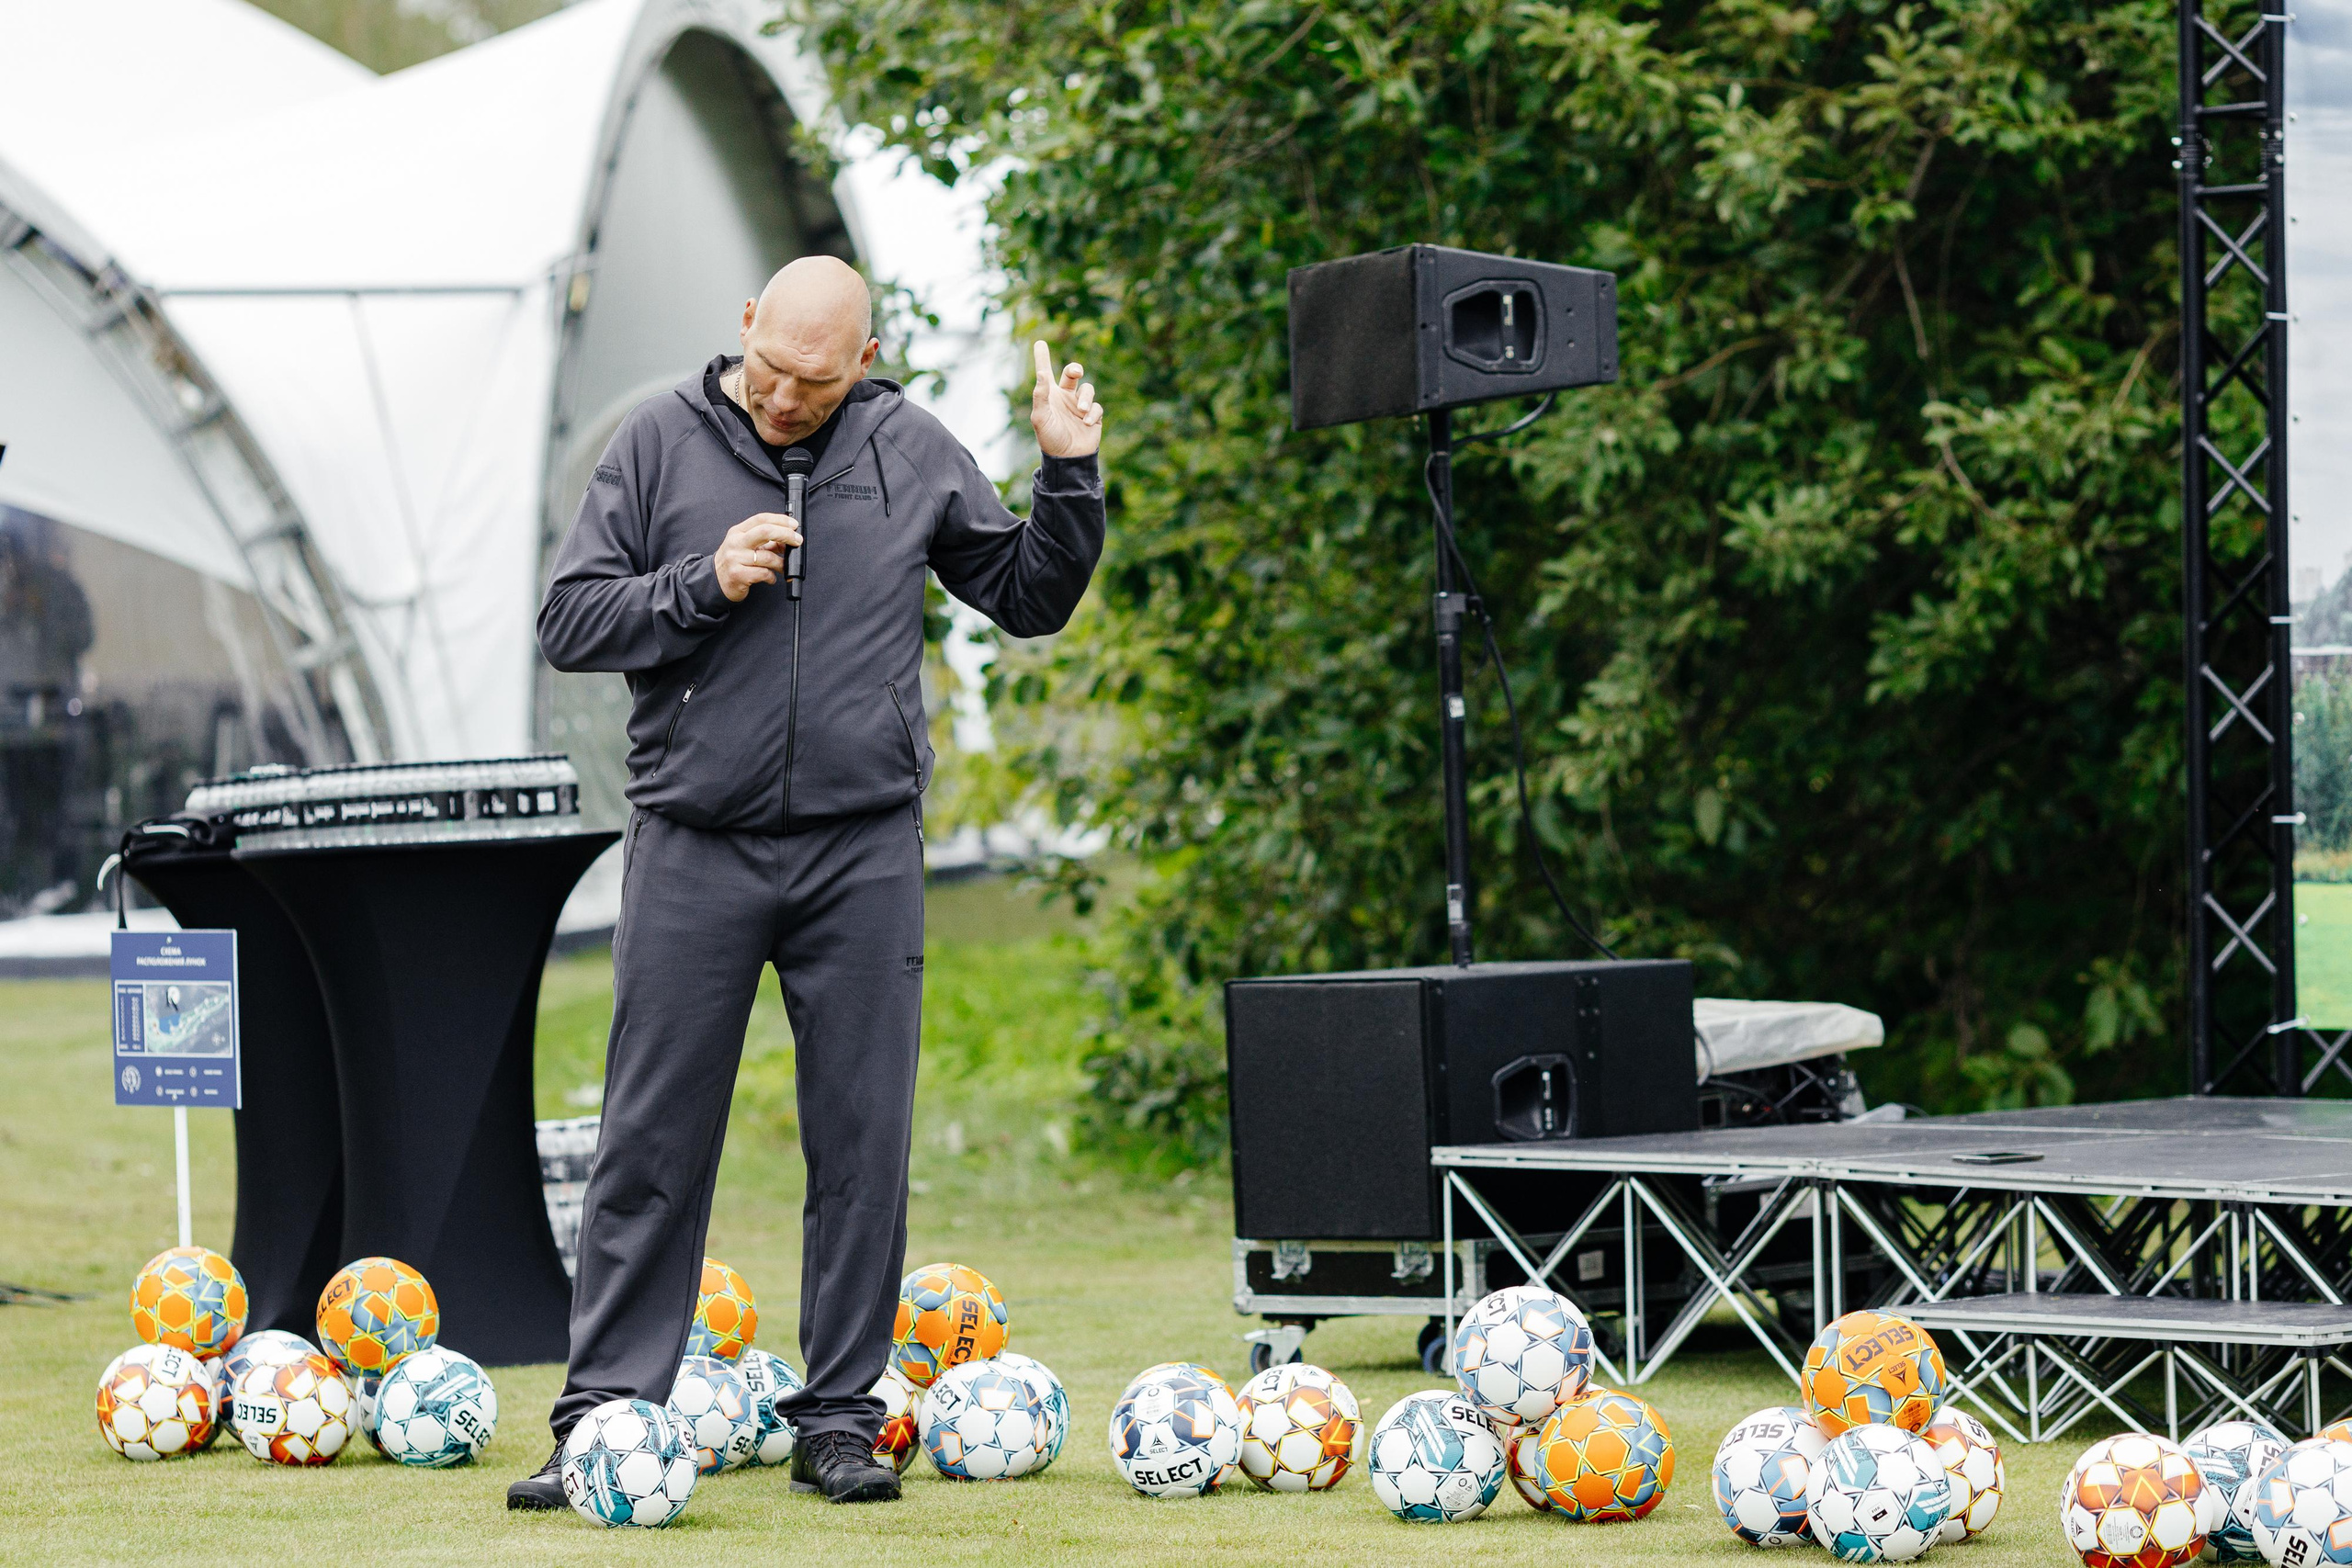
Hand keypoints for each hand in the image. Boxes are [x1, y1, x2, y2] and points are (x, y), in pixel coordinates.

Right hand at [713, 513, 802, 602]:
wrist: (716, 581)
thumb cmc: (734, 561)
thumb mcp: (746, 546)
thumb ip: (765, 541)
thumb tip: (788, 539)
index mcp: (738, 531)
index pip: (761, 519)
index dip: (781, 520)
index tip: (794, 525)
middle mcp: (736, 542)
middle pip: (765, 531)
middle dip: (786, 534)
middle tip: (797, 540)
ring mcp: (735, 558)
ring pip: (767, 557)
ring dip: (781, 563)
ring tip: (782, 566)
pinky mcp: (738, 575)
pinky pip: (763, 573)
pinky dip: (771, 577)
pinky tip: (770, 578)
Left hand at [1030, 339, 1104, 458]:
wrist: (1068, 459)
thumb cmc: (1050, 439)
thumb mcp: (1040, 417)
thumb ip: (1040, 395)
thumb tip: (1041, 373)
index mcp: (1050, 396)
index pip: (1045, 372)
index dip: (1042, 358)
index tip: (1039, 343)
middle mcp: (1065, 398)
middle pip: (1072, 374)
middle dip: (1075, 369)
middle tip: (1075, 372)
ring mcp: (1080, 407)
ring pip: (1087, 390)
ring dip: (1085, 398)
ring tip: (1080, 411)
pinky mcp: (1093, 417)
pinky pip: (1097, 408)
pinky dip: (1092, 413)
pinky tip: (1086, 423)